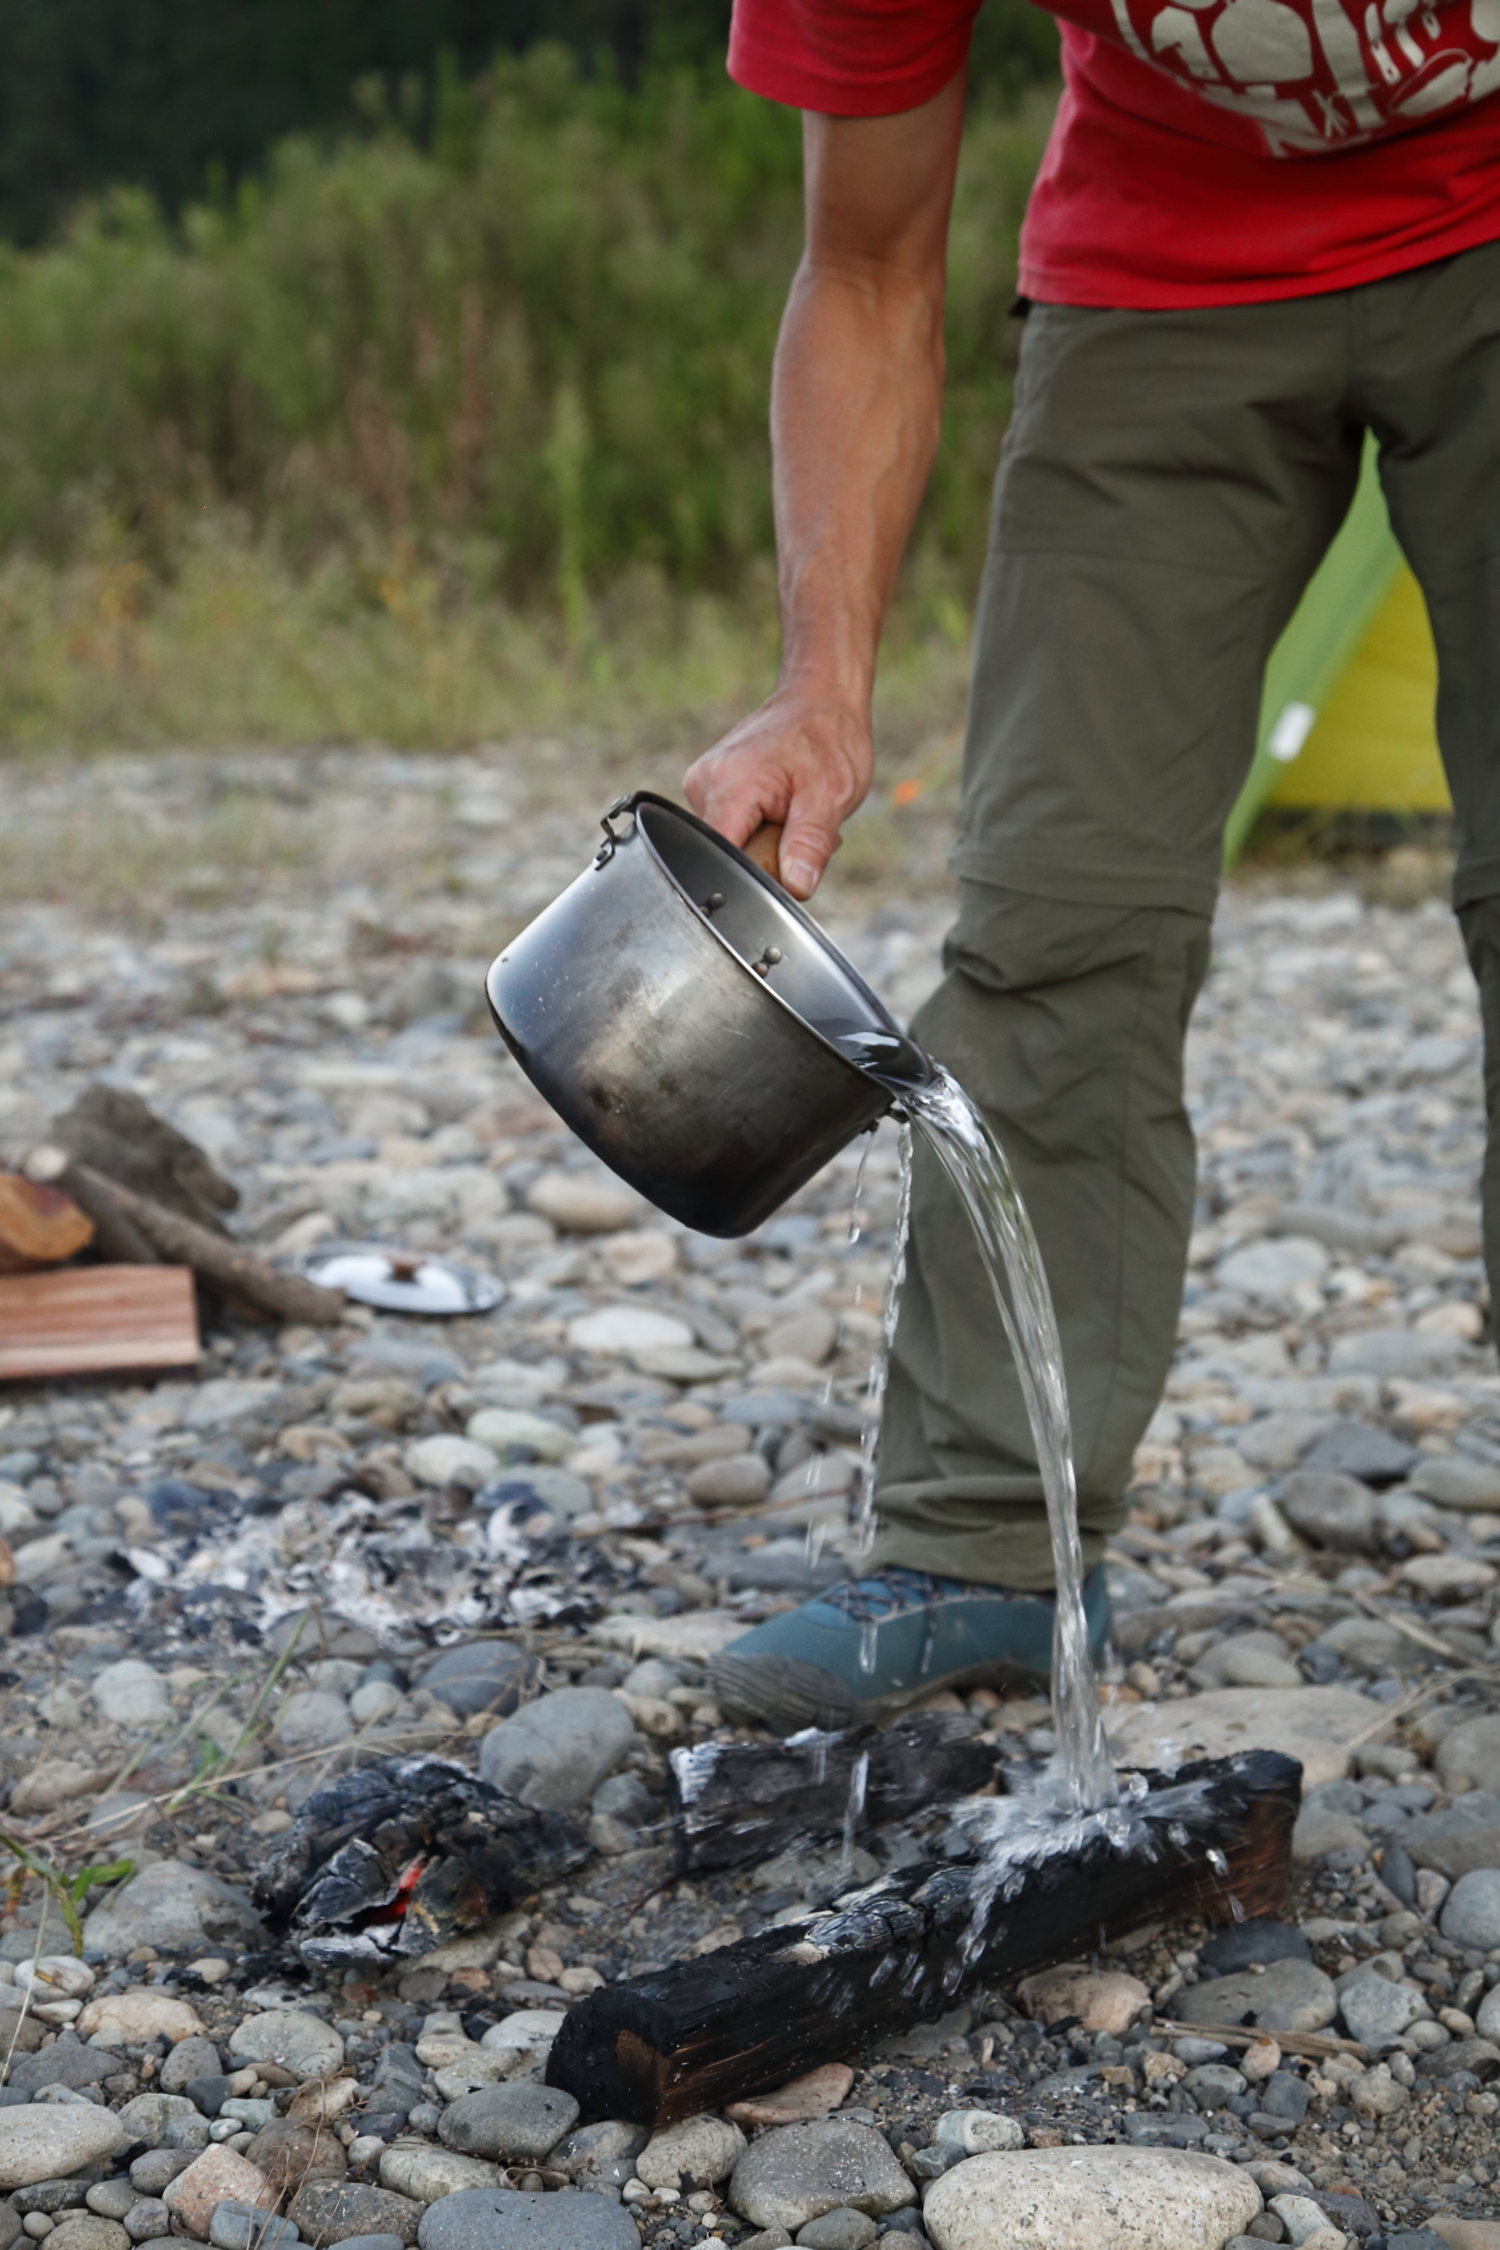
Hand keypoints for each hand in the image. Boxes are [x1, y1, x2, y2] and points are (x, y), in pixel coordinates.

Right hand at [683, 687, 873, 898]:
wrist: (820, 698)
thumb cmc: (828, 737)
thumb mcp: (831, 796)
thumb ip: (810, 845)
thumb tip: (796, 887)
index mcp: (730, 786)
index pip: (716, 857)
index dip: (747, 878)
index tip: (779, 872)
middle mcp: (704, 784)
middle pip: (723, 855)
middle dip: (765, 857)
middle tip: (800, 829)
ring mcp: (702, 784)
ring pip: (730, 845)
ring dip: (765, 843)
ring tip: (793, 813)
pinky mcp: (709, 788)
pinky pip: (732, 828)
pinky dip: (760, 829)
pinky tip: (780, 808)